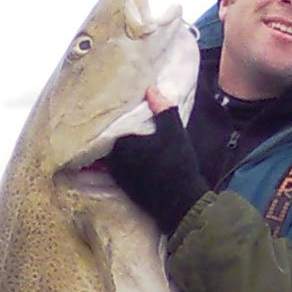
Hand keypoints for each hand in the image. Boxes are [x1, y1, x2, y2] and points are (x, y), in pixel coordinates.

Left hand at [105, 89, 207, 236]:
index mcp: (122, 143)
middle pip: (109, 142)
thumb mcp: (174, 132)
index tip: (116, 111)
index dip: (115, 120)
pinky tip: (132, 161)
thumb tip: (151, 88)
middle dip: (113, 135)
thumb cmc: (177, 164)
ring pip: (112, 157)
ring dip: (115, 151)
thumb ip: (162, 109)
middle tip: (118, 125)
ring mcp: (118, 176)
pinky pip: (116, 171)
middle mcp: (115, 160)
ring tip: (124, 142)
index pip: (111, 126)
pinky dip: (121, 165)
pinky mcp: (124, 189)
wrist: (181, 202)